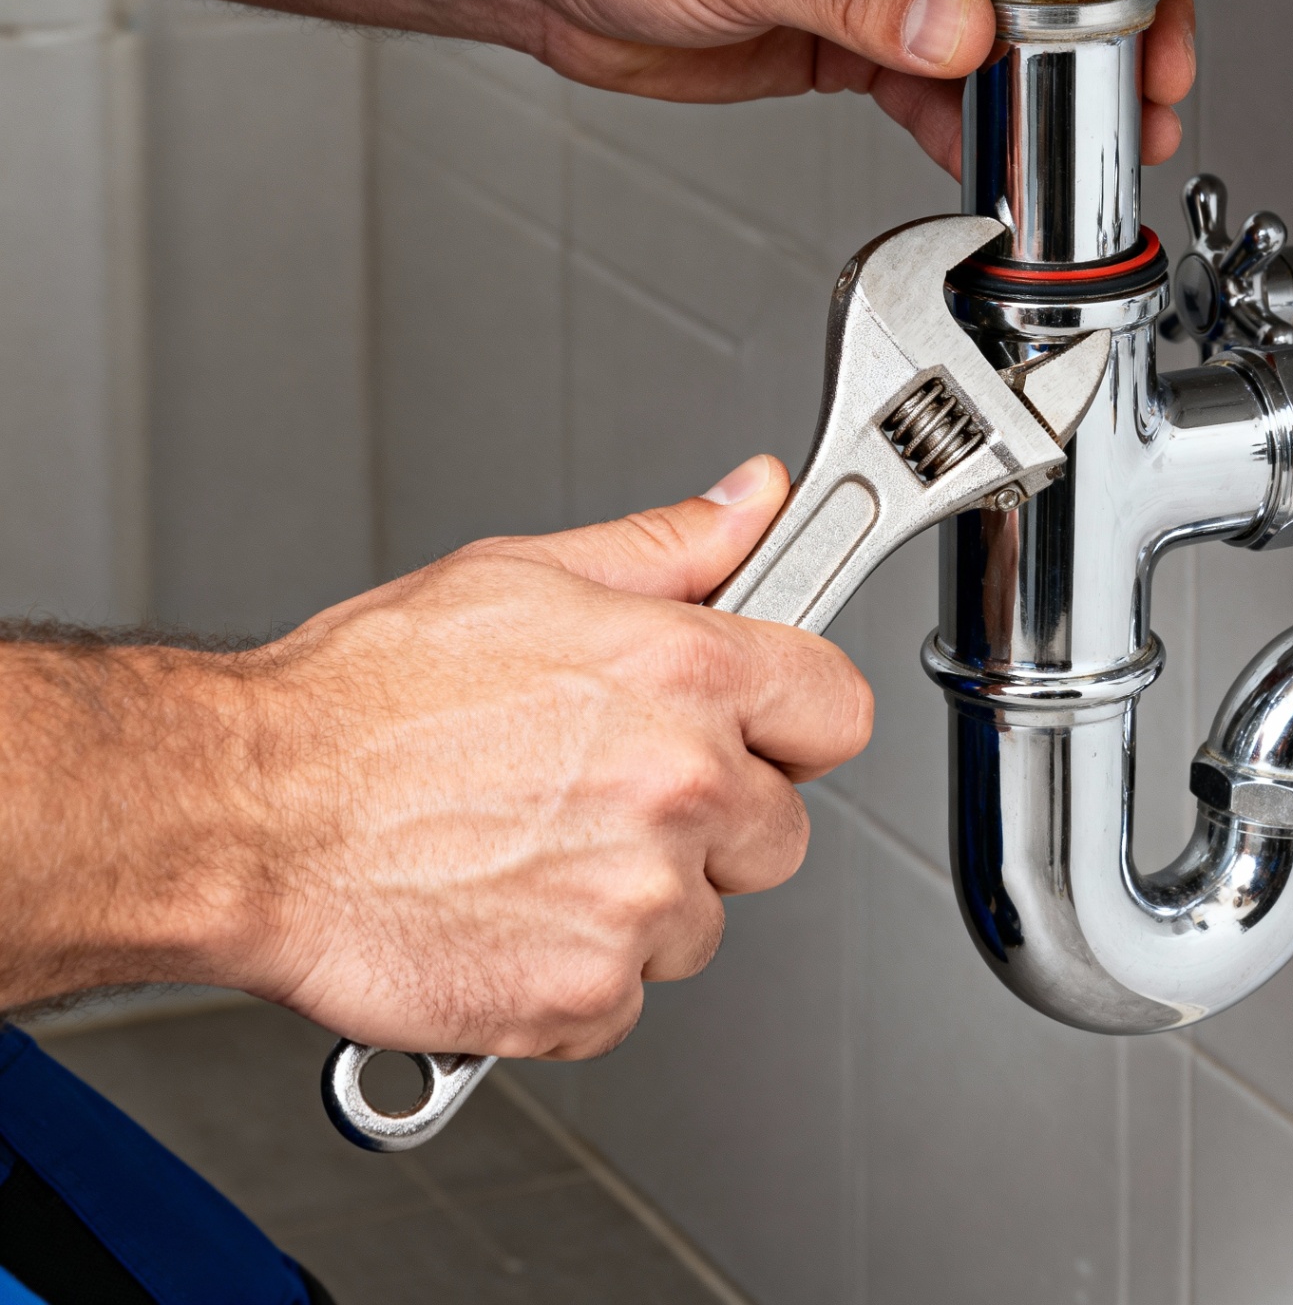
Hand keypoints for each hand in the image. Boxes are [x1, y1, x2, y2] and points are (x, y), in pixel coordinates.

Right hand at [0, 455, 869, 1060]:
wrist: (248, 813)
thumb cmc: (366, 695)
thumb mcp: (526, 575)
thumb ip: (669, 547)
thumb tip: (751, 503)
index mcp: (684, 671)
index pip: (838, 708)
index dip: (797, 714)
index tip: (764, 722)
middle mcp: (680, 786)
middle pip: (781, 827)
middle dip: (718, 813)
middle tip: (615, 785)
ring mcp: (638, 900)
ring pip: (706, 917)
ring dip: (645, 894)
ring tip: (540, 840)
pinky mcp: (586, 994)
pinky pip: (632, 992)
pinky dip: (581, 966)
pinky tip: (512, 905)